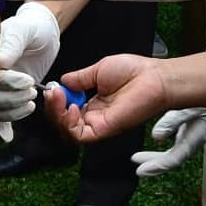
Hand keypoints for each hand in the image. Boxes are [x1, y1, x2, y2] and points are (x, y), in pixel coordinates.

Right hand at [0, 2, 60, 137]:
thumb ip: (12, 43)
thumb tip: (1, 62)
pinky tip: (23, 113)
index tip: (27, 81)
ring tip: (32, 99)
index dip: (7, 82)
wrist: (42, 33)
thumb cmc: (31, 27)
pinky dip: (10, 117)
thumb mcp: (24, 29)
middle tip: (32, 91)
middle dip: (11, 98)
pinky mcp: (2, 95)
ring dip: (13, 108)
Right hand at [44, 53, 167, 144]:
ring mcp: (98, 123)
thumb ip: (80, 78)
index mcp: (92, 100)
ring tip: (59, 98)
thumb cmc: (133, 71)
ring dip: (58, 116)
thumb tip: (62, 81)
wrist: (152, 78)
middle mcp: (93, 114)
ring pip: (68, 131)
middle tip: (53, 93)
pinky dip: (70, 124)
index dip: (56, 100)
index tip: (53, 87)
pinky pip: (80, 136)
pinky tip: (71, 108)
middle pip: (64, 121)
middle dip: (53, 108)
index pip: (66, 107)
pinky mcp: (104, 130)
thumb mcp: (99, 69)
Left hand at [132, 107, 205, 176]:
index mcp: (196, 138)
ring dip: (155, 157)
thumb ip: (174, 120)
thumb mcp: (190, 106)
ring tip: (137, 157)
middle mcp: (193, 140)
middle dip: (154, 165)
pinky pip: (173, 144)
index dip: (157, 167)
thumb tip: (155, 136)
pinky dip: (161, 145)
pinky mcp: (189, 130)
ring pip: (172, 153)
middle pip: (172, 160)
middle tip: (136, 167)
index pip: (174, 159)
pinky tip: (154, 139)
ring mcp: (191, 136)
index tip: (140, 171)